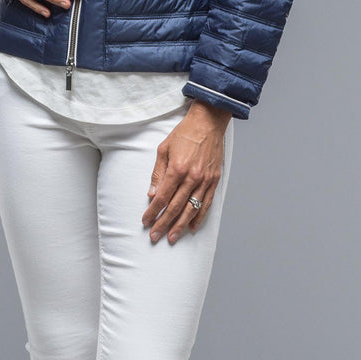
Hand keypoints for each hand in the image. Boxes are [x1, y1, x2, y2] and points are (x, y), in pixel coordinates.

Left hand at [141, 101, 231, 243]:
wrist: (208, 122)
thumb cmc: (185, 133)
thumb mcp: (164, 149)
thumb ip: (158, 173)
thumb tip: (152, 194)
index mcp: (177, 169)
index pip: (162, 197)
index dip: (153, 211)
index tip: (146, 221)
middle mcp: (192, 177)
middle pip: (175, 207)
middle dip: (163, 223)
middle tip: (155, 236)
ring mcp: (205, 180)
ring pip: (191, 209)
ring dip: (180, 226)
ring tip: (172, 237)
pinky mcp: (214, 180)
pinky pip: (207, 203)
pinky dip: (199, 217)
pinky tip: (192, 227)